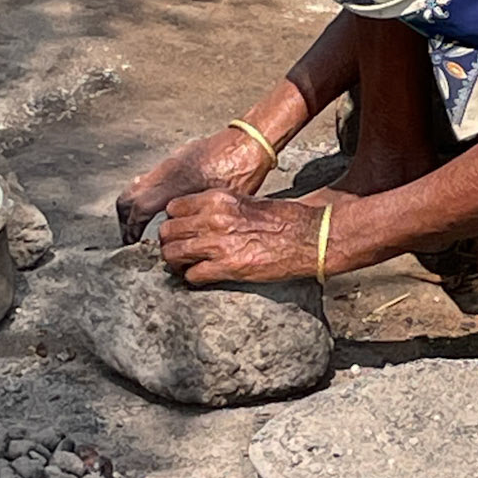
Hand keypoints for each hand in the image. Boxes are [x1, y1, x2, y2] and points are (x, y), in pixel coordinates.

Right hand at [116, 128, 275, 243]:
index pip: (139, 208)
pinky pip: (148, 177)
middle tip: (130, 235)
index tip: (132, 242)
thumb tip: (184, 236)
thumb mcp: (221, 201)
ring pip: (135, 185)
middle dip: (125, 218)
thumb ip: (198, 216)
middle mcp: (166, 172)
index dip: (132, 228)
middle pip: (128, 196)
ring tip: (139, 224)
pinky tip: (156, 206)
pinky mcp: (174, 159)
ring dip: (132, 205)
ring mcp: (168, 163)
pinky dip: (144, 194)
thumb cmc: (241, 170)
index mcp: (176, 184)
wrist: (247, 141)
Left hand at [159, 189, 336, 284]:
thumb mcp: (248, 202)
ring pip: (173, 254)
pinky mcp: (227, 267)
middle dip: (169, 243)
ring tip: (184, 267)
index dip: (173, 221)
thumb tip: (203, 218)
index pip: (173, 208)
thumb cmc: (285, 219)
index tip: (180, 230)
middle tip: (177, 252)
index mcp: (218, 198)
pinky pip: (192, 275)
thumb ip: (221, 208)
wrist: (310, 237)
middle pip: (167, 232)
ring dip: (176, 263)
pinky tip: (202, 278)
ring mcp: (218, 243)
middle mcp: (213, 218)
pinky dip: (192, 279)